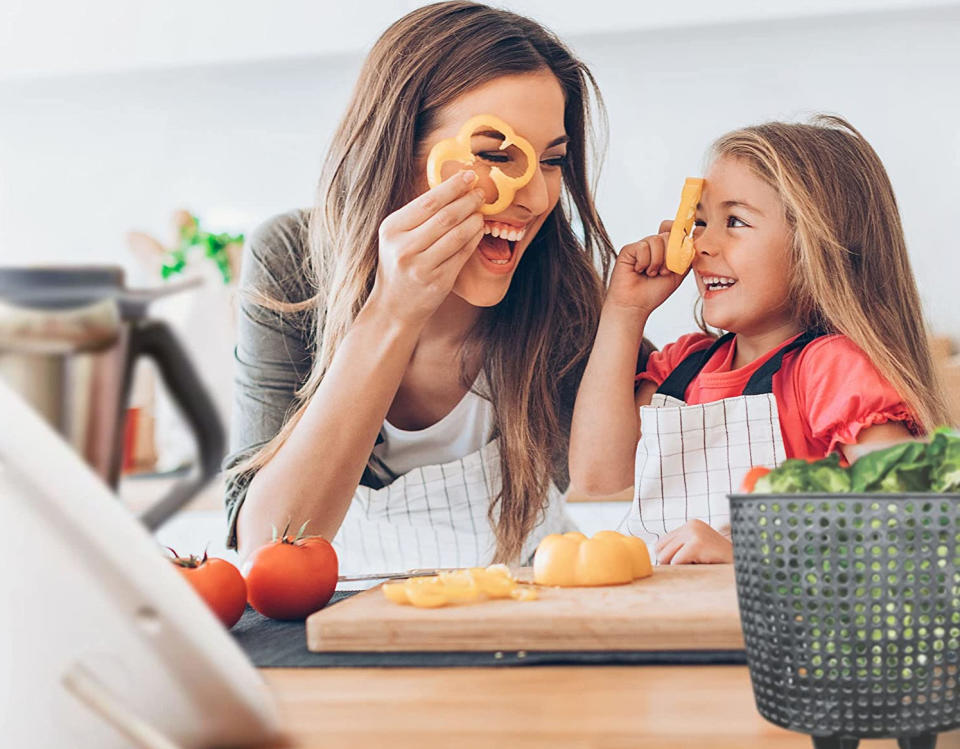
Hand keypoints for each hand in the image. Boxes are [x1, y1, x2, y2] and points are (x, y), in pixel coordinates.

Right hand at [369, 171, 484, 325]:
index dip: (452, 187)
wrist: (394, 305)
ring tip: (481, 211)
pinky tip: (479, 230)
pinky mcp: (438, 281)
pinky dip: (474, 239)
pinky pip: (462, 254)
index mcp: (391, 229)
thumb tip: (454, 186)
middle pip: (445, 217)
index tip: (469, 175)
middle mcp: (404, 248)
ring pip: (457, 235)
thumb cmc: (399, 264)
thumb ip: (419, 214)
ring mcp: (421, 267)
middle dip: (468, 201)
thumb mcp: (398, 236)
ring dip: (474, 220)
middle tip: (481, 192)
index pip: (428, 202)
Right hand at [605, 220, 688, 316]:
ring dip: (656, 262)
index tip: (681, 247)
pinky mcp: (628, 250)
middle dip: (670, 256)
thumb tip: (692, 239)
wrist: (636, 305)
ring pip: (656, 240)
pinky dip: (644, 262)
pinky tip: (638, 270)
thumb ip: (686, 256)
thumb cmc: (654, 292)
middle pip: (668, 235)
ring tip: (650, 273)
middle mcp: (652, 245)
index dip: (679, 233)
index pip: (674, 229)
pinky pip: (643, 247)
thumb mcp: (678, 273)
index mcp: (664, 249)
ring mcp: (640, 246)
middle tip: (663, 272)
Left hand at [655, 519, 732, 564]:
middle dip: (670, 563)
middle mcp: (691, 525)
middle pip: (661, 549)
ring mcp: (694, 533)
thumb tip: (655, 559)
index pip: (661, 543)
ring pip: (667, 556)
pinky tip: (700, 567)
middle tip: (689, 568)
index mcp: (690, 525)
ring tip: (696, 566)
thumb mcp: (697, 550)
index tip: (679, 565)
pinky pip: (677, 561)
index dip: (667, 558)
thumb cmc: (719, 562)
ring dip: (678, 567)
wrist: (743, 566)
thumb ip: (680, 549)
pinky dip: (685, 569)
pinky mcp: (697, 543)